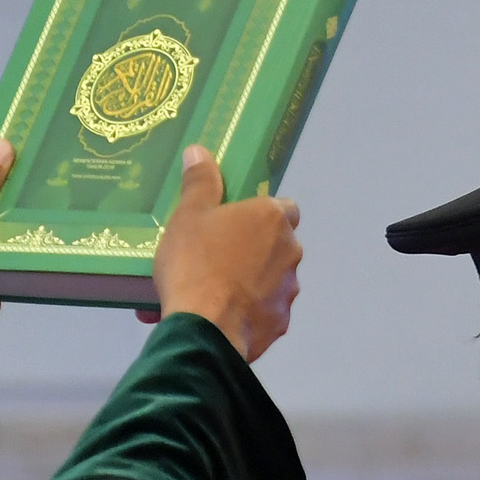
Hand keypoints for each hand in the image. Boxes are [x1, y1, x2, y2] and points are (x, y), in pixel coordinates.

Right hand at [147, 146, 302, 361]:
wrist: (207, 327)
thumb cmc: (197, 262)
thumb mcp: (189, 214)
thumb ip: (199, 183)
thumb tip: (200, 152)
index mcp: (273, 220)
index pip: (284, 208)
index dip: (261, 213)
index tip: (235, 221)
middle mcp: (291, 252)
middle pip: (275, 245)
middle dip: (248, 249)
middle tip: (211, 254)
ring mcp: (289, 290)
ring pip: (267, 279)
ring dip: (243, 281)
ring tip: (203, 289)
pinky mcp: (281, 321)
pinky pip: (260, 310)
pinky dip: (242, 310)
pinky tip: (212, 314)